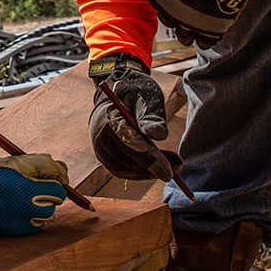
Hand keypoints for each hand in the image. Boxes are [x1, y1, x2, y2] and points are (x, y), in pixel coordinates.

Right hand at [0, 155, 67, 235]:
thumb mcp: (9, 162)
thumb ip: (37, 164)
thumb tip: (62, 169)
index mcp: (24, 182)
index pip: (58, 180)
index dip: (57, 174)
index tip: (51, 173)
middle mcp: (27, 203)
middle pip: (57, 197)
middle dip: (51, 189)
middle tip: (38, 184)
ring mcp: (24, 219)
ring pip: (48, 211)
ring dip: (42, 203)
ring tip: (22, 196)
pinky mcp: (19, 231)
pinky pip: (37, 223)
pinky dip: (32, 216)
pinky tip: (15, 208)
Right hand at [88, 53, 182, 180]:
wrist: (118, 96)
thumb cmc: (138, 96)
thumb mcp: (148, 99)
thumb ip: (153, 117)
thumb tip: (159, 135)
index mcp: (112, 114)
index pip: (127, 136)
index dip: (147, 154)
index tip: (168, 167)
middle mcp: (101, 131)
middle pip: (125, 155)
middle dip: (151, 166)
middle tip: (171, 173)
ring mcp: (99, 144)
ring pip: (122, 167)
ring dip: (144, 172)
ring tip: (166, 171)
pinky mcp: (101, 154)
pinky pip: (118, 170)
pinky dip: (136, 174)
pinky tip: (151, 172)